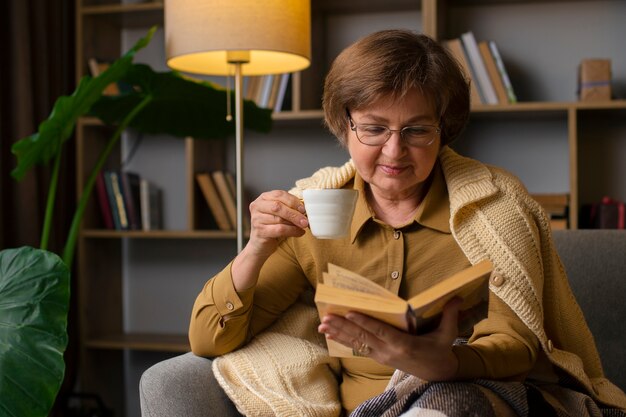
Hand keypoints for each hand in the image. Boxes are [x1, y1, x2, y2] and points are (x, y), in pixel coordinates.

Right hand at [231, 190, 308, 291]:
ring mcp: (256, 219)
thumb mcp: (280, 214)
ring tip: (303, 226)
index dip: (293, 201)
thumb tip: (305, 208)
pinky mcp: (260, 231)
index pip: (279, 194)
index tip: (303, 209)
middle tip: (305, 220)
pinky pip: (279, 230)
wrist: (260, 245)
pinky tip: (300, 233)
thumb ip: (289, 208)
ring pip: (279, 219)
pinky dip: (292, 231)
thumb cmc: (272, 226)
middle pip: (278, 206)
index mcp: (263, 198)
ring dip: (294, 223)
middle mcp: (257, 206)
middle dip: (294, 213)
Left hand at [318, 297, 461, 380]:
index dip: (364, 322)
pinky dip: (344, 340)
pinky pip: (358, 348)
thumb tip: (457, 296)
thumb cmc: (440, 350)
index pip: (380, 332)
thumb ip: (450, 315)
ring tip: (322, 325)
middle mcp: (389, 352)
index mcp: (404, 345)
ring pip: (357, 343)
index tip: (349, 312)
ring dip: (339, 333)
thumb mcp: (448, 334)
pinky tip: (330, 334)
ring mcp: (382, 356)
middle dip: (343, 327)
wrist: (437, 374)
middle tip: (326, 317)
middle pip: (363, 337)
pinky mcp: (379, 358)